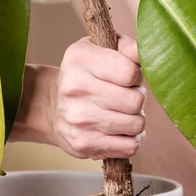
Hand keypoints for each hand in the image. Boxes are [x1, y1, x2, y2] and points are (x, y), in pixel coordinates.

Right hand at [54, 36, 146, 158]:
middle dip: (137, 99)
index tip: (129, 77)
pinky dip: (132, 141)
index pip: (130, 72)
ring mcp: (79, 119)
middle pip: (135, 101)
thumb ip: (125, 48)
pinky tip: (122, 132)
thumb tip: (143, 52)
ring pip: (136, 125)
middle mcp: (75, 88)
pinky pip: (129, 147)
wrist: (52, 107)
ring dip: (136, 120)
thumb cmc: (85, 75)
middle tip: (127, 98)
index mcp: (80, 59)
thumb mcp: (99, 49)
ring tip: (123, 114)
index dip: (137, 76)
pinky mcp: (84, 143)